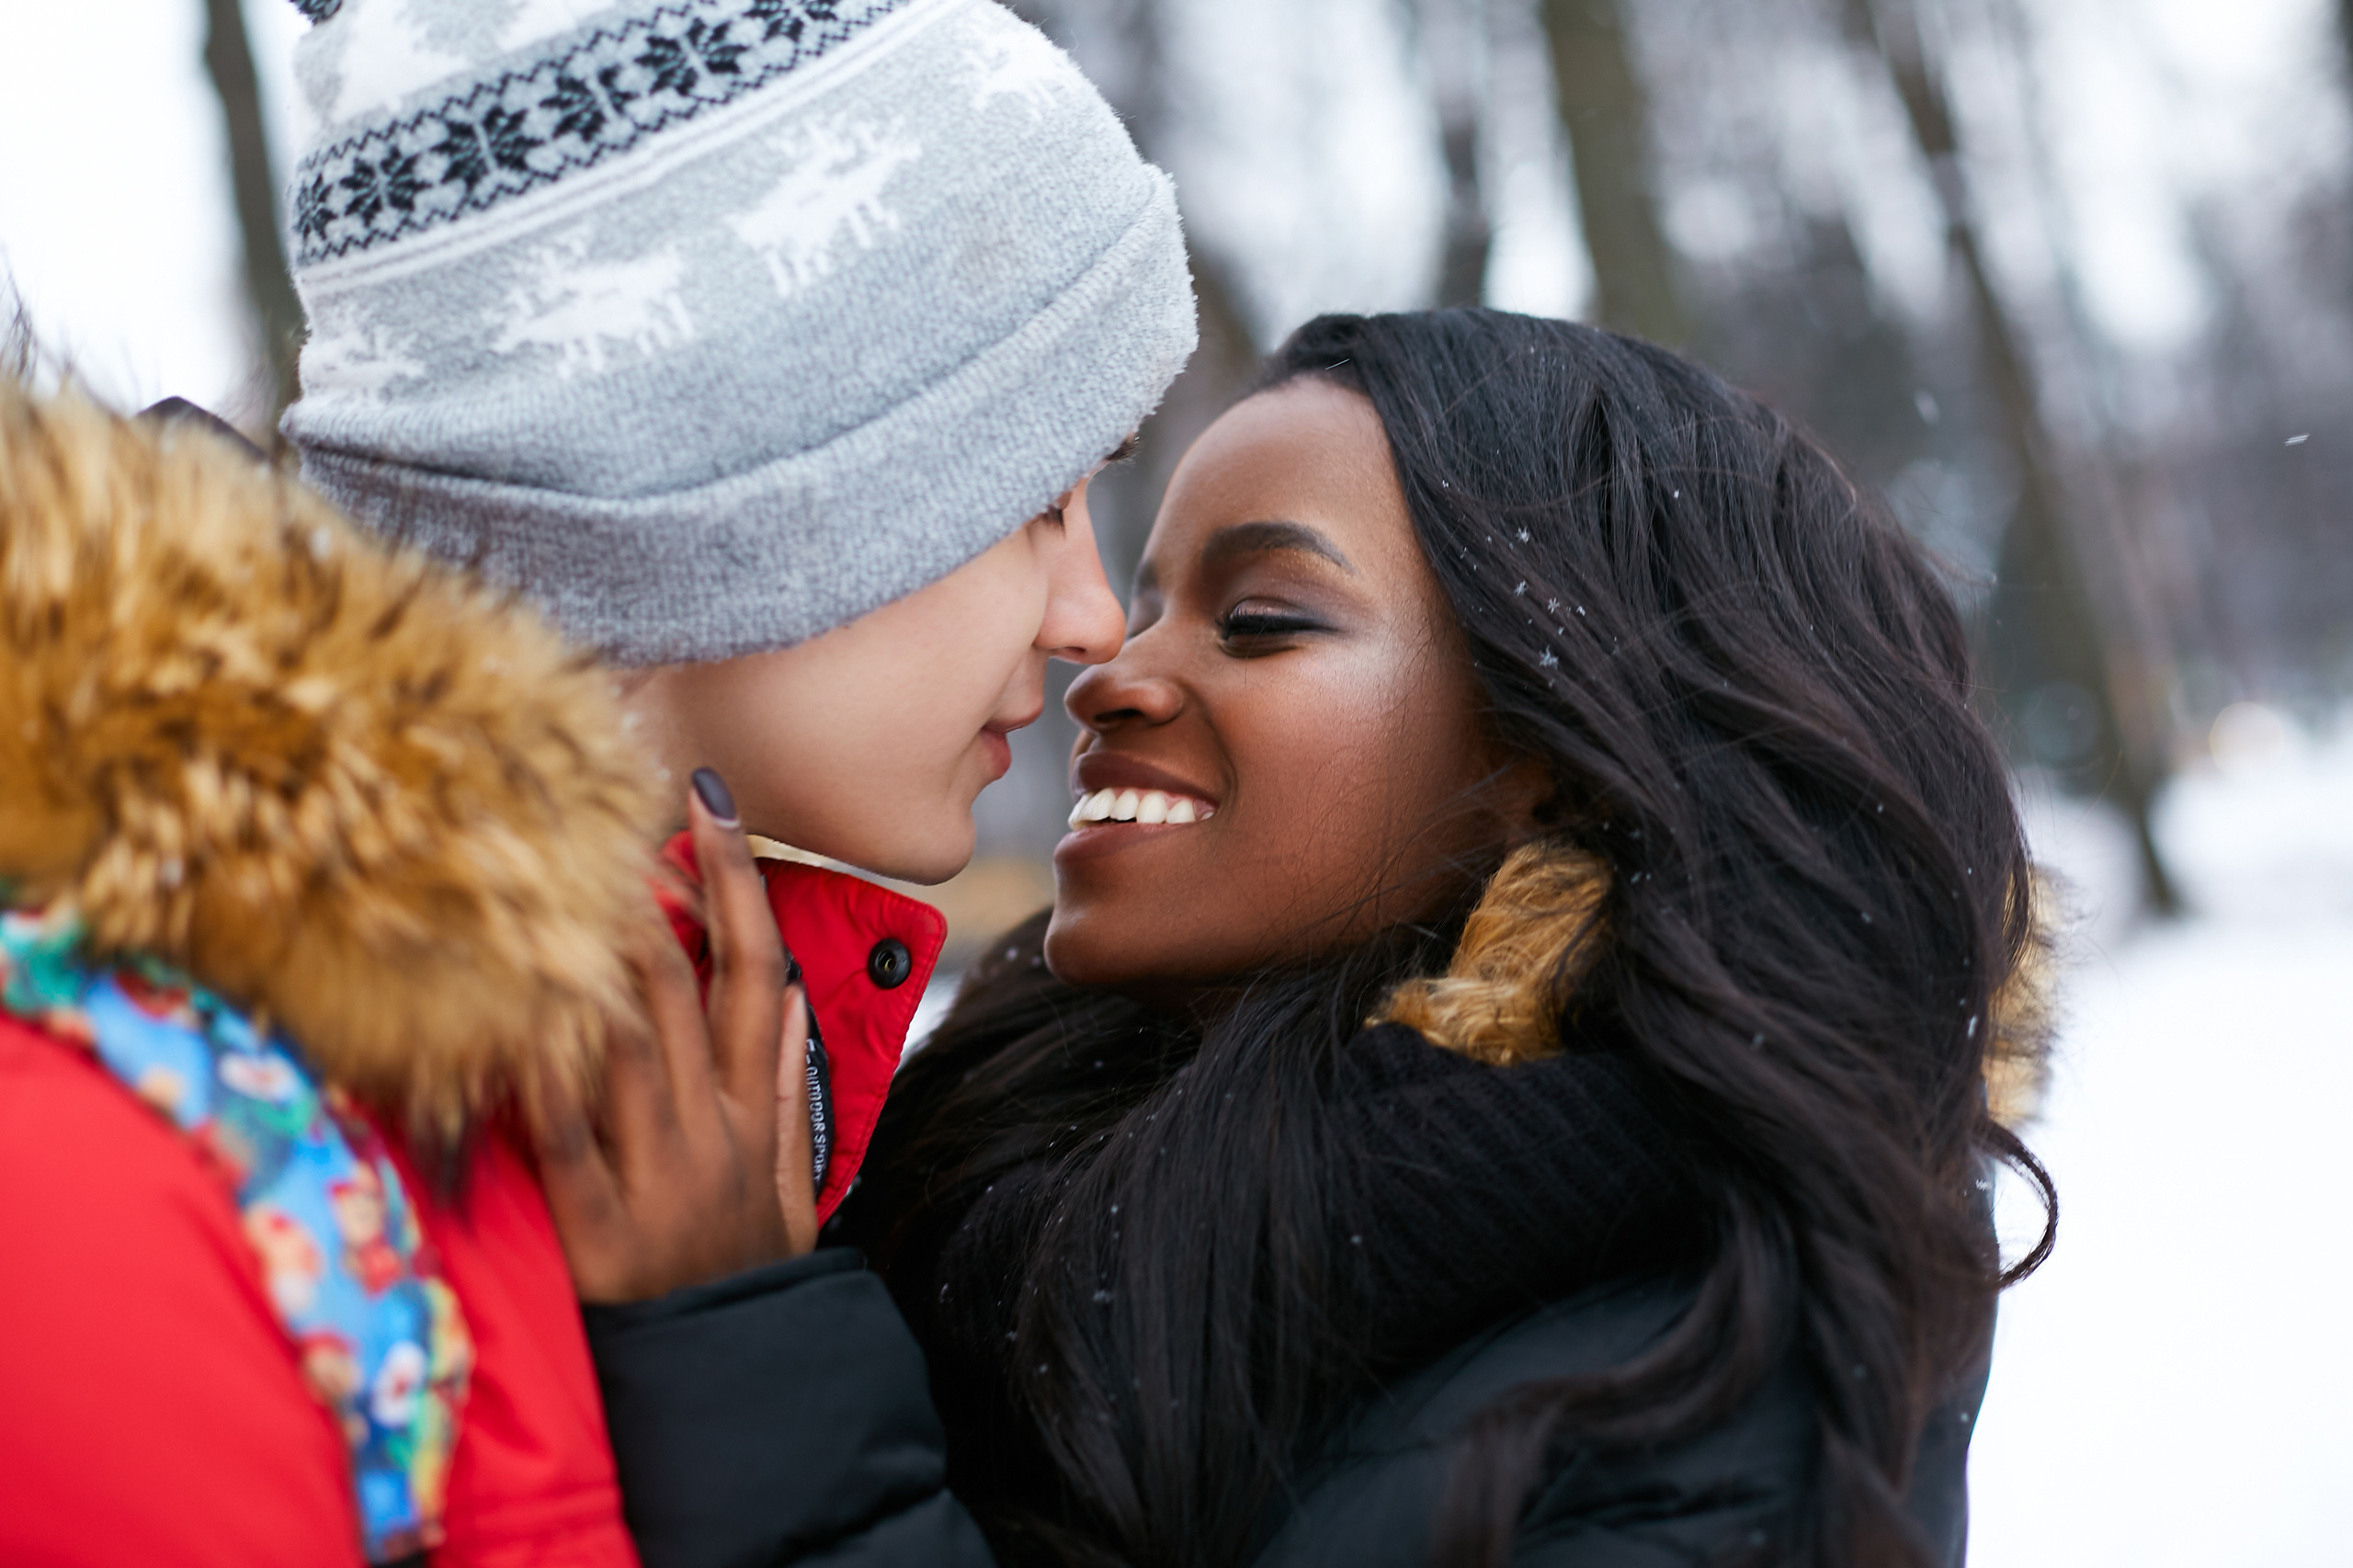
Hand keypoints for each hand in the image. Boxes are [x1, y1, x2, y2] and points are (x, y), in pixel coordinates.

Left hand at [536, 768, 819, 1302]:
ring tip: (571, 880)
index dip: (737, 885)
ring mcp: (661, 1179)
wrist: (732, 1384)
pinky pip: (566, 1138)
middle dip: (655, 895)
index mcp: (758, 1114)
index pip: (758, 974)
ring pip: (633, 1043)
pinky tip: (521, 1015)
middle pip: (689, 990)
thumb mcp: (794, 1188)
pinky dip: (546, 1077)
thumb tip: (787, 989)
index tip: (712, 808)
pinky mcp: (600, 1233)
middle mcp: (714, 1132)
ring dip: (605, 957)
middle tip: (614, 815)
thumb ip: (790, 1088)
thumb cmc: (743, 1276)